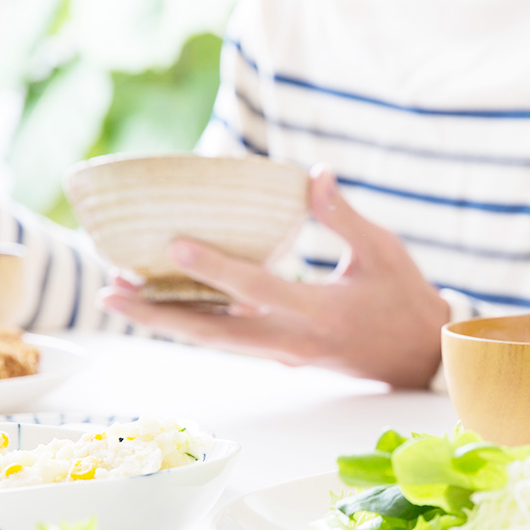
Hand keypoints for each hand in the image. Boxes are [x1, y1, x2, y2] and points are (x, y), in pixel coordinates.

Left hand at [99, 167, 450, 387]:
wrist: (420, 356)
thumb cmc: (405, 298)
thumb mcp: (382, 251)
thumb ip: (342, 215)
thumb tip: (313, 173)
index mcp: (318, 313)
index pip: (258, 288)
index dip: (215, 266)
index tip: (174, 243)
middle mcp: (291, 341)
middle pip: (213, 331)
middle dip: (159, 314)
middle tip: (109, 292)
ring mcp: (282, 353)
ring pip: (212, 340)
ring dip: (164, 321)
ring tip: (116, 298)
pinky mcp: (279, 354)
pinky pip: (225, 339)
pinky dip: (190, 323)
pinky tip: (159, 304)